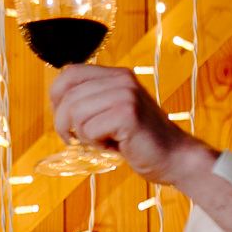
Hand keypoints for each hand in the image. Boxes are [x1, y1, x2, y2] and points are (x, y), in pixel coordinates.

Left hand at [49, 64, 219, 187]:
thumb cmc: (139, 140)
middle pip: (68, 96)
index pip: (70, 73)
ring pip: (75, 114)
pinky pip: (89, 130)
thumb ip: (91, 101)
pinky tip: (114, 145)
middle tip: (77, 139)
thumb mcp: (112, 113)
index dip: (57, 97)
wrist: (175, 158)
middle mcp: (122, 79)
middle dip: (64, 123)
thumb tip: (56, 104)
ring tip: (103, 141)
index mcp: (117, 75)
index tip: (63, 117)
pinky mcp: (127, 114)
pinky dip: (95, 144)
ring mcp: (126, 95)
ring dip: (83, 135)